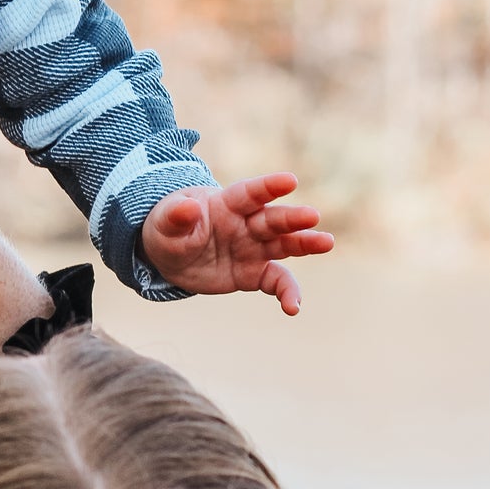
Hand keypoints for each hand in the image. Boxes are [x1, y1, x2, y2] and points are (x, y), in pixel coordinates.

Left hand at [138, 173, 333, 315]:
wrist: (170, 255)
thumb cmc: (169, 229)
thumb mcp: (164, 222)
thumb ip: (175, 215)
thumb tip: (188, 208)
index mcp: (225, 204)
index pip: (249, 193)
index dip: (268, 187)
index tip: (290, 181)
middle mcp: (245, 224)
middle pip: (272, 219)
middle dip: (291, 218)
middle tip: (312, 216)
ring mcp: (252, 248)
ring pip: (283, 245)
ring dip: (304, 244)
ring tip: (326, 243)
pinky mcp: (253, 273)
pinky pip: (275, 282)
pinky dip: (287, 292)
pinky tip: (293, 307)